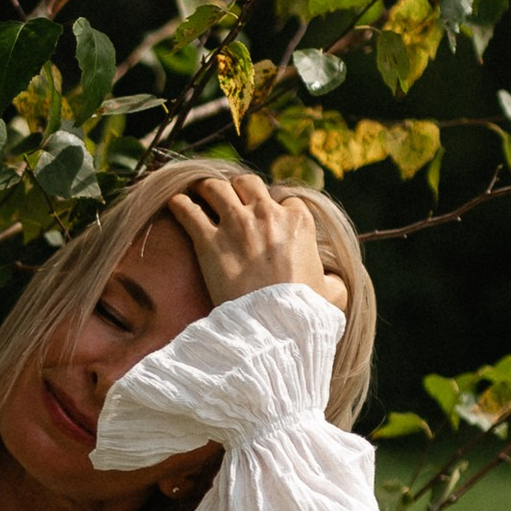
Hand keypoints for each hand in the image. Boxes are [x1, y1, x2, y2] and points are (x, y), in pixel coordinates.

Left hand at [166, 172, 349, 316]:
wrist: (271, 327)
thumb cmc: (304, 312)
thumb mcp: (333, 294)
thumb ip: (334, 279)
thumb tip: (333, 279)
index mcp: (298, 221)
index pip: (285, 200)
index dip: (275, 207)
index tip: (267, 217)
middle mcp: (266, 214)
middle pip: (248, 183)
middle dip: (239, 189)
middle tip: (231, 199)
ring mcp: (235, 225)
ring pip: (215, 188)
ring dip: (207, 189)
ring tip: (200, 194)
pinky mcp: (208, 241)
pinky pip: (187, 210)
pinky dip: (180, 206)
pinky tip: (176, 205)